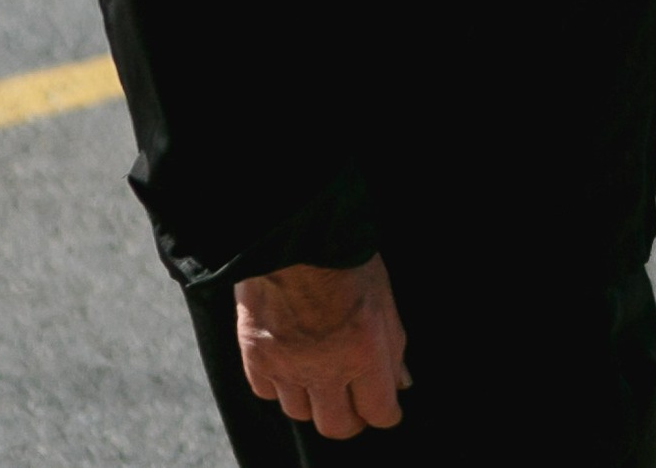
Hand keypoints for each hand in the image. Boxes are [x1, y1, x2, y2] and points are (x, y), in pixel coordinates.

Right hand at [234, 254, 410, 439]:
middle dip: (350, 417)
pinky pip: (266, 392)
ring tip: (317, 373)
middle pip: (338, 426)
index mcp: (363, 349)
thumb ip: (393, 344)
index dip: (385, 412)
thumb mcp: (382, 294)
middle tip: (351, 400)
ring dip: (312, 399)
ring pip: (300, 413)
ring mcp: (287, 363)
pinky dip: (278, 384)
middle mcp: (325, 365)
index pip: (379, 412)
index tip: (383, 406)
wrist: (292, 229)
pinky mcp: (255, 354)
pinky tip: (287, 361)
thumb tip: (400, 382)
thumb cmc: (341, 254)